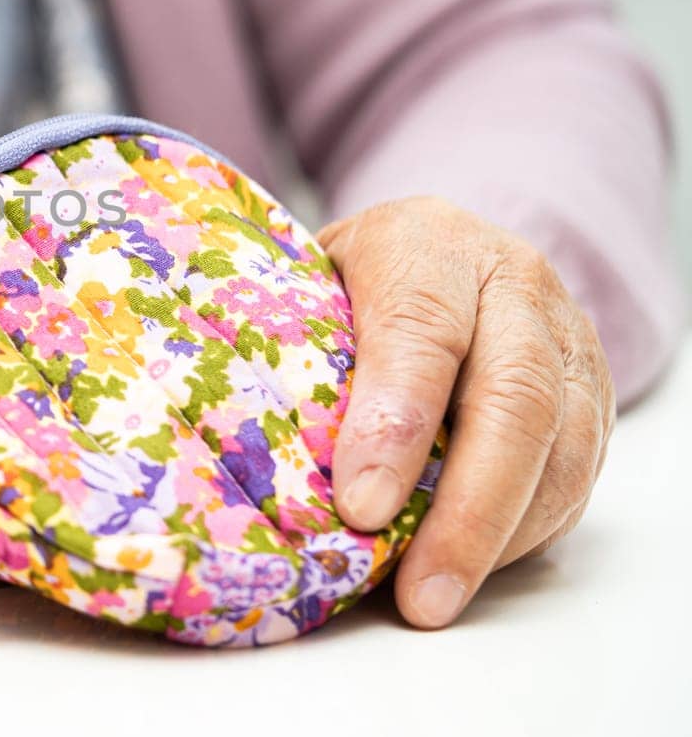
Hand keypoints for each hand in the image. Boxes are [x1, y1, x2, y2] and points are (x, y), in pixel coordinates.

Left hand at [319, 197, 613, 628]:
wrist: (435, 248)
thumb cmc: (347, 276)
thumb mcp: (307, 282)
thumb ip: (294, 346)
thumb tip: (252, 452)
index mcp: (428, 246)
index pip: (421, 331)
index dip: (395, 423)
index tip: (359, 504)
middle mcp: (513, 286)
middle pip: (513, 399)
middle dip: (465, 508)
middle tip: (417, 590)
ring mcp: (565, 341)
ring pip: (561, 448)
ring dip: (499, 536)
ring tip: (436, 596)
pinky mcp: (590, 397)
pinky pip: (575, 476)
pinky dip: (523, 534)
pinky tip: (468, 567)